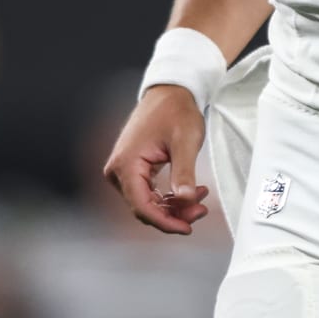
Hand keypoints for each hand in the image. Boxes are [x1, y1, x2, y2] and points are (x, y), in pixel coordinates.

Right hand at [101, 84, 210, 233]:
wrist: (170, 92)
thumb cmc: (176, 111)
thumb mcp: (186, 141)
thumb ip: (184, 172)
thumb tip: (185, 199)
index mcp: (126, 164)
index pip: (141, 206)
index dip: (164, 221)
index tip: (186, 227)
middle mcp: (118, 170)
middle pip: (144, 207)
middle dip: (174, 214)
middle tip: (201, 210)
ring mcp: (123, 170)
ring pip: (147, 202)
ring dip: (173, 206)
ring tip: (200, 199)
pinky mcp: (132, 169)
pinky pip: (148, 192)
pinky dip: (168, 196)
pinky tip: (190, 193)